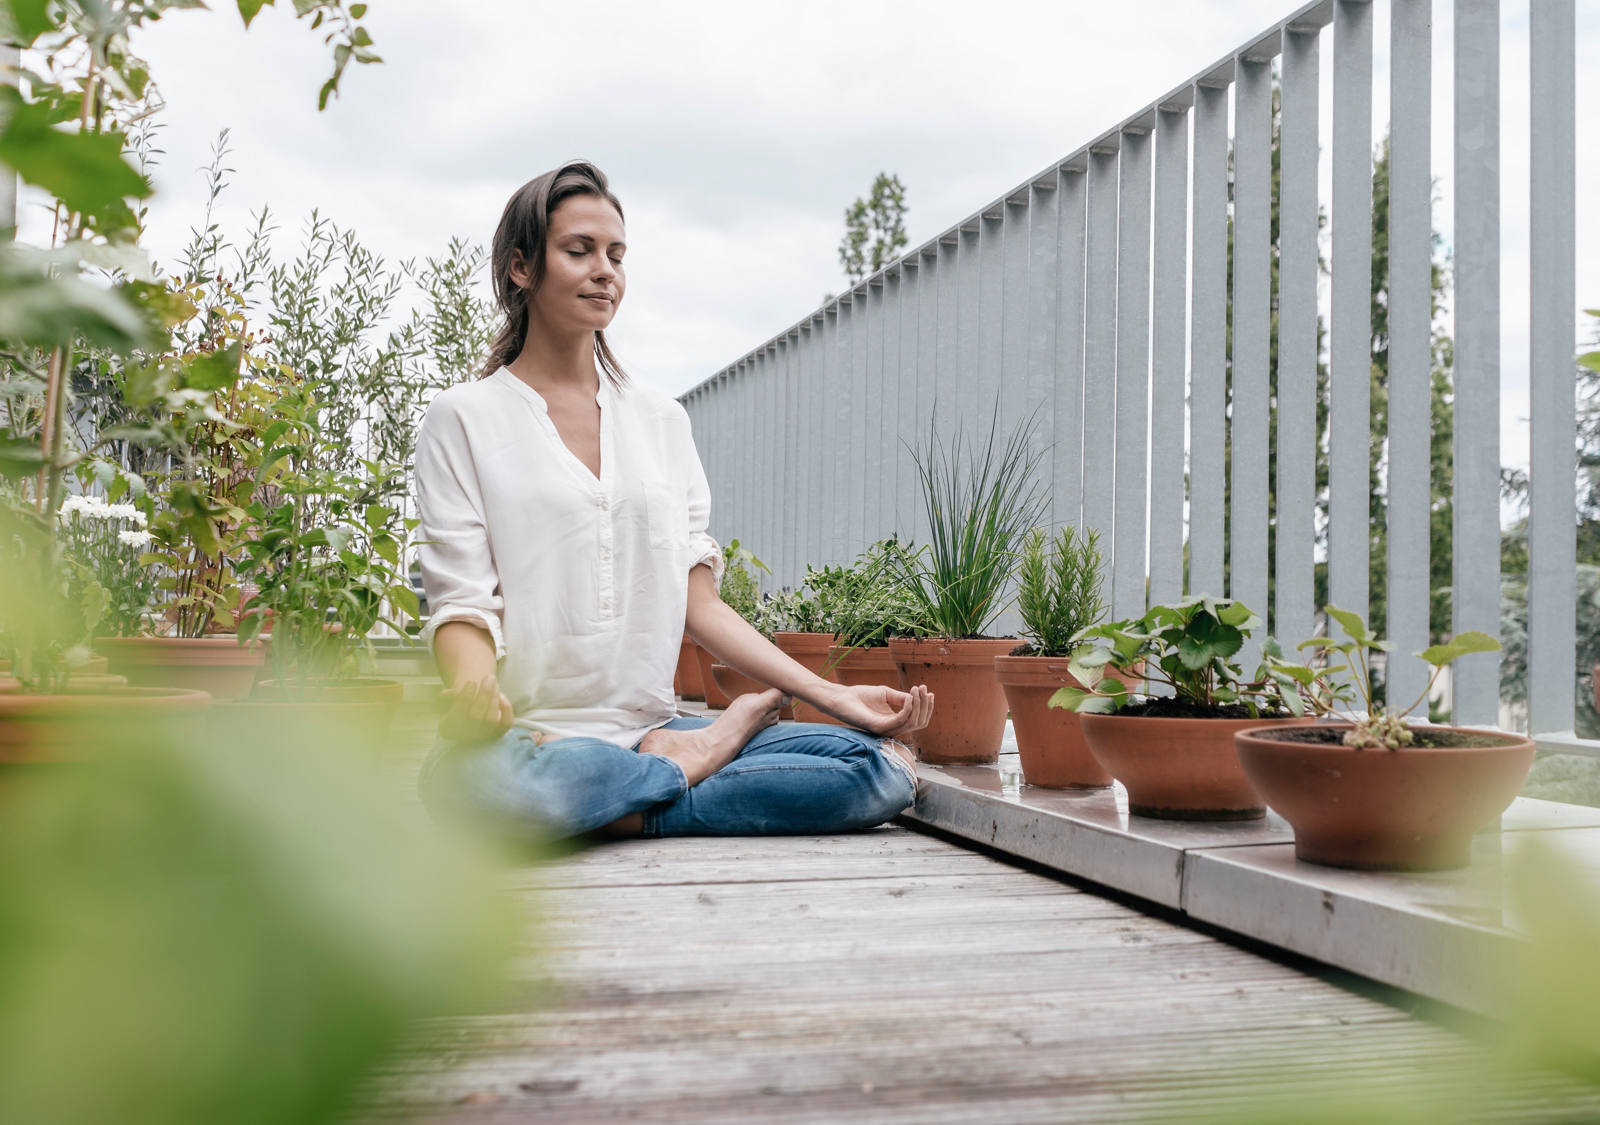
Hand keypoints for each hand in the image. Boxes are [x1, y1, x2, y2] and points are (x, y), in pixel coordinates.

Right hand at [437, 673, 514, 743]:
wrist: (470, 702)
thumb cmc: (458, 696)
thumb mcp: (448, 694)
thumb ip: (449, 695)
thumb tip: (455, 694)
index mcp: (446, 728)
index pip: (456, 717)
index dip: (465, 698)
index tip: (471, 681)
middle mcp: (464, 737)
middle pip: (475, 717)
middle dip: (484, 694)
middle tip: (489, 677)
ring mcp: (482, 737)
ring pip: (491, 720)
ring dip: (494, 697)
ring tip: (493, 681)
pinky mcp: (497, 733)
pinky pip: (506, 724)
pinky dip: (507, 709)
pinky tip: (502, 696)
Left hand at [817, 682, 933, 738]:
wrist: (843, 698)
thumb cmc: (862, 696)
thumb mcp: (887, 694)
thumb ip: (902, 698)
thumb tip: (917, 698)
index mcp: (895, 722)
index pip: (918, 720)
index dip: (926, 707)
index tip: (929, 691)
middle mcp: (893, 728)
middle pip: (919, 723)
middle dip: (925, 705)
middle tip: (924, 688)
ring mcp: (886, 730)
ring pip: (912, 723)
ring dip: (918, 705)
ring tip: (917, 689)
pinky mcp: (879, 727)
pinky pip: (900, 721)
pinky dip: (908, 709)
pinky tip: (909, 697)